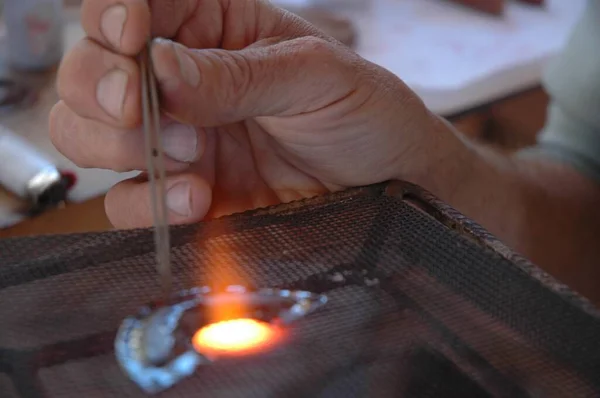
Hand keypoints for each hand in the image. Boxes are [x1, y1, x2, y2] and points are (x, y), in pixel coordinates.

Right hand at [50, 0, 448, 227]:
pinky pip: (126, 202)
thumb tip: (158, 68)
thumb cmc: (363, 113)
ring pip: (87, 133)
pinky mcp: (182, 197)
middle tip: (139, 106)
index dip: (112, 13)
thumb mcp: (316, 76)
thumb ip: (238, 75)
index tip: (132, 34)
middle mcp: (181, 83)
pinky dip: (144, 203)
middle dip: (102, 86)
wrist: (386, 186)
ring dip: (119, 145)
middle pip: (90, 71)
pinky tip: (196, 200)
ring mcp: (176, 142)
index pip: (135, 5)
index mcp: (213, 28)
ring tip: (190, 156)